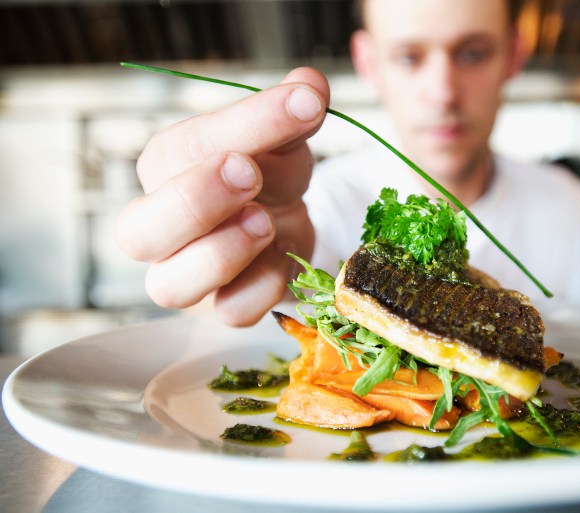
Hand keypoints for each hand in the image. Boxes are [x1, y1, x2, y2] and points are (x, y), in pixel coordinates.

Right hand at [116, 67, 329, 325]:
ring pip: (170, 286)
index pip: (183, 148)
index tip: (303, 105)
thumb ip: (293, 110)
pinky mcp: (223, 308)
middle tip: (250, 174)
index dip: (244, 126)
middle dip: (194, 202)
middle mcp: (161, 227)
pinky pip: (230, 312)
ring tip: (265, 221)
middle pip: (138, 232)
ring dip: (221, 254)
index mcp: (167, 168)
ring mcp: (187, 275)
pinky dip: (261, 289)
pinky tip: (285, 258)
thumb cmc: (269, 174)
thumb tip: (311, 83)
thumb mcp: (283, 136)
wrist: (288, 220)